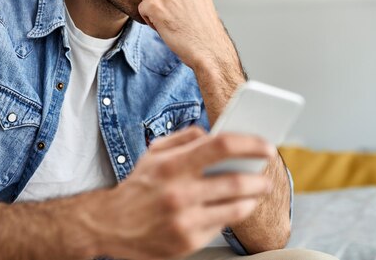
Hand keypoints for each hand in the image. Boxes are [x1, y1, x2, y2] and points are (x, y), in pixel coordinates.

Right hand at [89, 127, 274, 259]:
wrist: (109, 225)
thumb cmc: (137, 187)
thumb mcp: (154, 153)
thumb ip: (185, 138)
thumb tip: (213, 133)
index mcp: (172, 166)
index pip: (221, 146)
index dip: (250, 143)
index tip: (266, 146)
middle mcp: (179, 193)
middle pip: (236, 181)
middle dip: (260, 178)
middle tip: (266, 175)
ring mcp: (184, 220)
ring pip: (236, 208)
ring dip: (253, 198)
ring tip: (256, 192)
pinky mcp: (188, 242)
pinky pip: (222, 226)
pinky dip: (231, 215)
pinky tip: (231, 208)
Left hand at [138, 0, 233, 69]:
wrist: (209, 48)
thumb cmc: (202, 26)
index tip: (186, 7)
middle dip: (163, 2)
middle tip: (180, 16)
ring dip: (156, 11)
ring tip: (174, 21)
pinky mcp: (154, 4)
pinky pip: (141, 8)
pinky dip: (151, 21)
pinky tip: (167, 26)